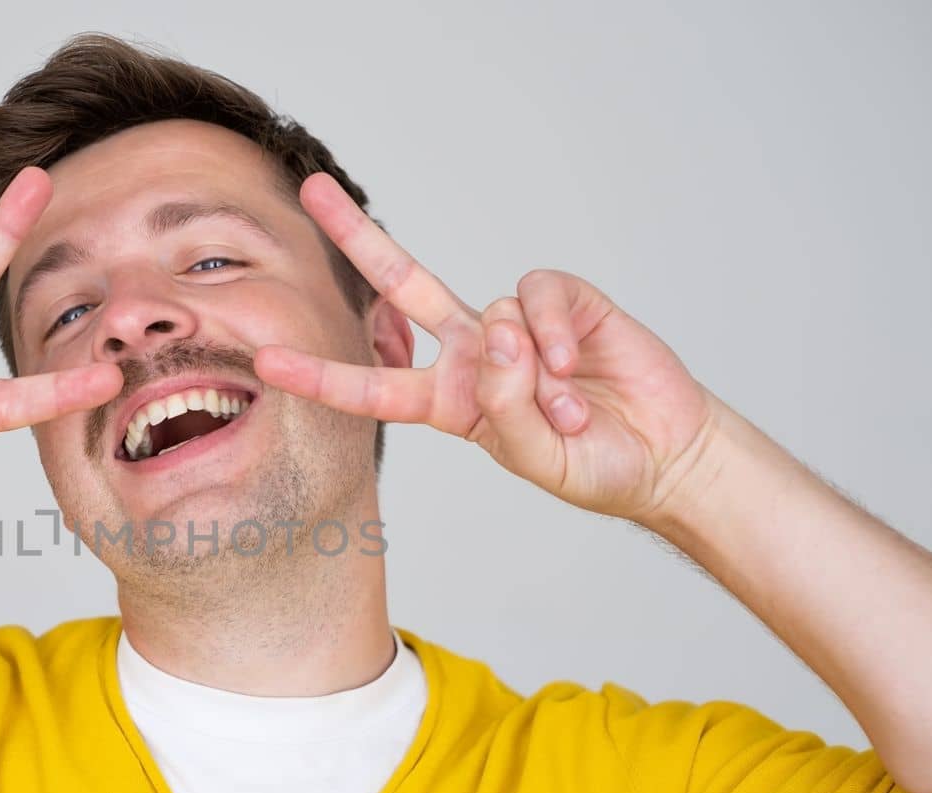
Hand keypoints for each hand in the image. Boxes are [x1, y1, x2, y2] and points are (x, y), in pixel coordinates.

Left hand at [253, 173, 723, 524]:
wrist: (665, 454)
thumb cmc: (592, 465)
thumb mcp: (535, 457)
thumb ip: (505, 407)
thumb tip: (498, 337)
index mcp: (448, 401)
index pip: (373, 385)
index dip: (321, 375)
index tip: (266, 360)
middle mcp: (473, 353)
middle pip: (404, 285)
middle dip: (359, 237)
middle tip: (313, 190)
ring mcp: (516, 324)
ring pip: (492, 313)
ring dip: (529, 372)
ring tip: (566, 409)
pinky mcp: (564, 300)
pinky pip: (537, 295)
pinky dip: (553, 331)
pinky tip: (573, 366)